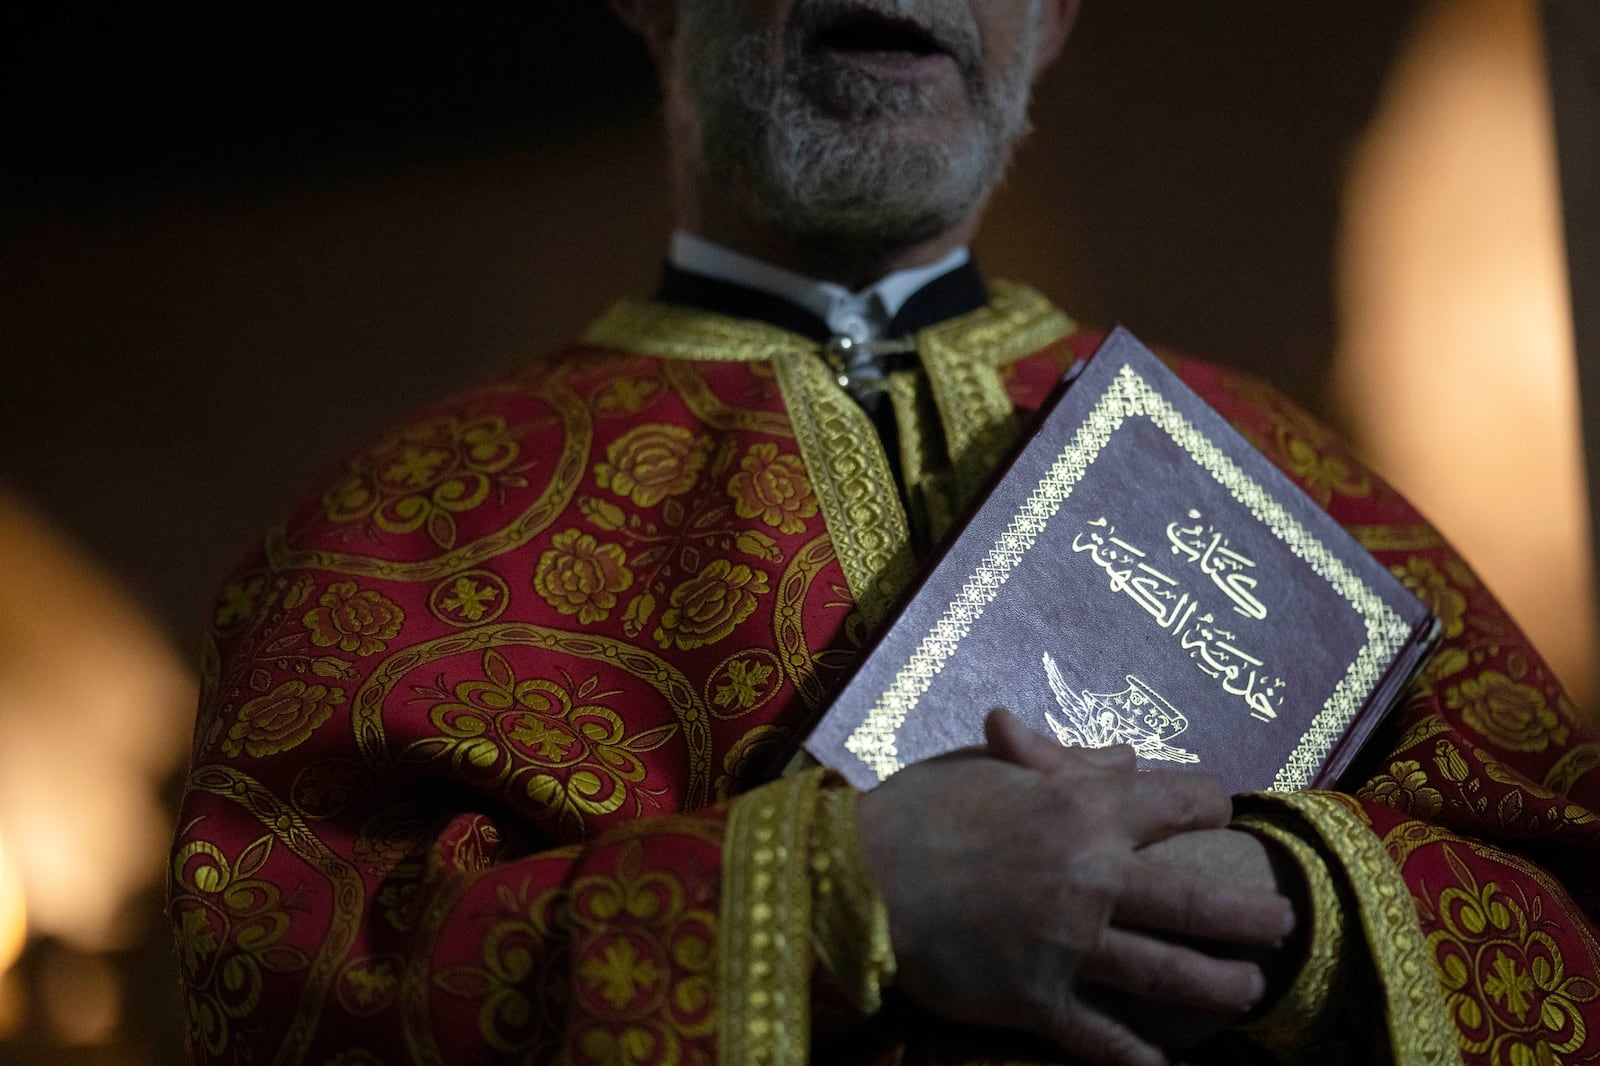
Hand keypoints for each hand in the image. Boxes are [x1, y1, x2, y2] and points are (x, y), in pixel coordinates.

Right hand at [855, 709, 1293, 1065]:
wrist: (855, 878)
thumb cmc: (917, 810)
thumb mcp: (989, 769)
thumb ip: (1064, 763)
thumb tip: (1124, 755)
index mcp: (1083, 806)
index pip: (1180, 800)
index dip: (1208, 803)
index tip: (1219, 813)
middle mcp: (1092, 876)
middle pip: (1199, 900)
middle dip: (1251, 915)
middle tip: (1282, 923)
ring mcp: (1069, 944)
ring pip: (1171, 973)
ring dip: (1221, 986)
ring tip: (1250, 990)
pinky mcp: (1038, 1000)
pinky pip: (1106, 1039)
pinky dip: (1142, 1059)